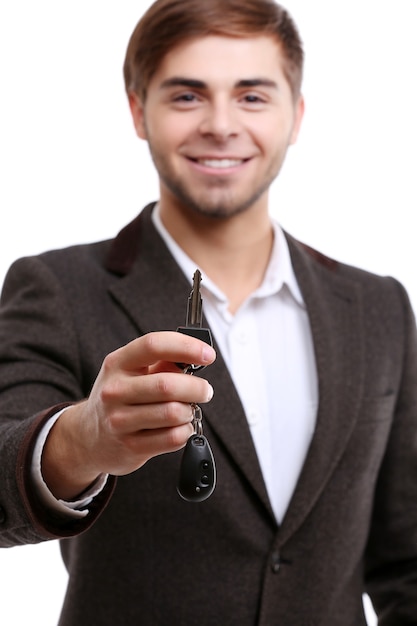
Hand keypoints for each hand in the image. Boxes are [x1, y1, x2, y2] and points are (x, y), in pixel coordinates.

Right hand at [42, 331, 215, 499]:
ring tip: (187, 410)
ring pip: (174, 413)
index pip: (153, 345)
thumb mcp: (132, 371)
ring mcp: (120, 420)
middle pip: (168, 384)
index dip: (186, 347)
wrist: (88, 436)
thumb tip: (197, 356)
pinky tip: (179, 427)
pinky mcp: (130, 446)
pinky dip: (186, 431)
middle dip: (197, 387)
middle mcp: (114, 390)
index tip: (208, 354)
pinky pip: (173, 438)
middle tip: (204, 390)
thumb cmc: (121, 398)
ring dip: (190, 411)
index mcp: (117, 363)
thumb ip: (163, 361)